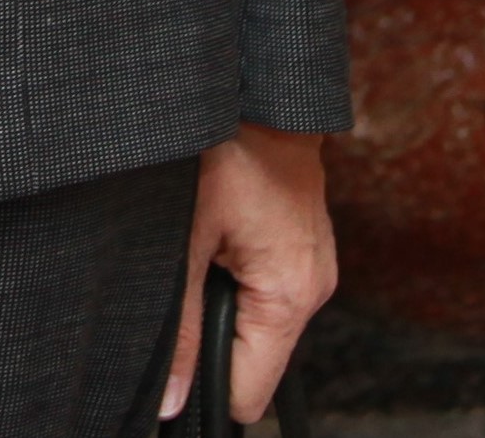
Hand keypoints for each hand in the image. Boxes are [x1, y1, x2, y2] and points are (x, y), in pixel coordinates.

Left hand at [161, 124, 335, 423]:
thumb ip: (182, 327)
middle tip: (180, 281)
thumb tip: (172, 398)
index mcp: (291, 296)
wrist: (259, 87)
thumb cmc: (226, 147)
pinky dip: (233, 273)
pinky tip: (213, 234)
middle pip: (254, 358)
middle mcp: (312, 288)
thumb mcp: (187, 241)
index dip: (205, 385)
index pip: (250, 391)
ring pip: (256, 319)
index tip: (173, 360)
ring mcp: (311, 264)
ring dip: (219, 299)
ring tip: (196, 247)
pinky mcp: (300, 244)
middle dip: (211, 336)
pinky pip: (264, 284)